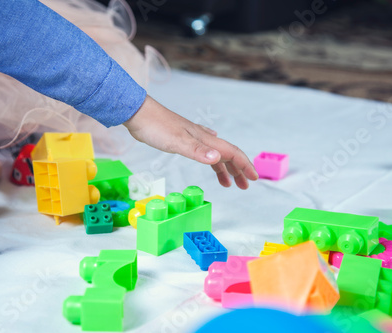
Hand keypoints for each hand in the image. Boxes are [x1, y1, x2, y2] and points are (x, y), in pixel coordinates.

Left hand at [123, 95, 258, 188]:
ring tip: (229, 183)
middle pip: (227, 154)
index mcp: (204, 139)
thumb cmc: (156, 126)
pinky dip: (211, 160)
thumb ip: (197, 151)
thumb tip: (218, 158)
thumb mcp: (177, 142)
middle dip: (238, 170)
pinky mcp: (183, 140)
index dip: (244, 165)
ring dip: (225, 168)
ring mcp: (193, 138)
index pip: (231, 152)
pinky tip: (213, 161)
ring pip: (216, 154)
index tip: (253, 178)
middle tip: (244, 185)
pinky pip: (204, 152)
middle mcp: (202, 137)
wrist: (138, 114)